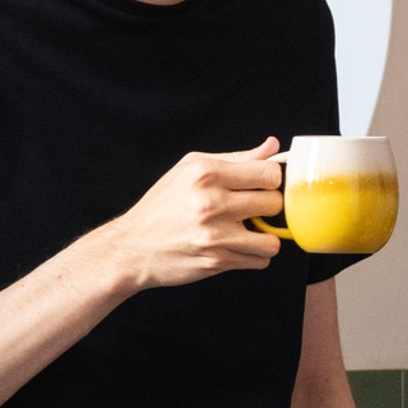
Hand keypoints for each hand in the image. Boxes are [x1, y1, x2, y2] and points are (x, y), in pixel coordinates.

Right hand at [97, 137, 286, 290]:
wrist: (133, 246)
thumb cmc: (162, 206)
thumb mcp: (191, 170)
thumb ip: (236, 159)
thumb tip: (273, 147)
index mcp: (206, 173)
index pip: (269, 173)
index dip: (271, 180)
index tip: (263, 186)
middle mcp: (211, 202)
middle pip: (274, 203)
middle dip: (267, 207)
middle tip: (251, 210)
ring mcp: (215, 234)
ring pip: (272, 239)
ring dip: (264, 238)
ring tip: (247, 232)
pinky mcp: (216, 260)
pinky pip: (259, 260)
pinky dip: (253, 256)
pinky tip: (236, 247)